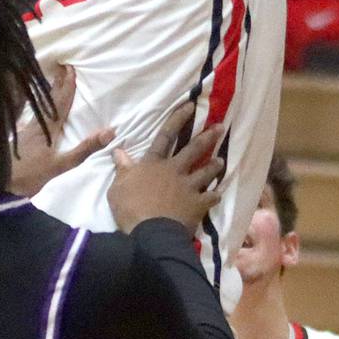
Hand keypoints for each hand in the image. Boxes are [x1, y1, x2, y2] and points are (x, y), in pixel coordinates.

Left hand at [10, 65, 114, 197]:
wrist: (0, 185)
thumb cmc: (31, 174)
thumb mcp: (61, 164)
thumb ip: (84, 149)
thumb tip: (110, 131)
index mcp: (49, 128)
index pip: (62, 103)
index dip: (68, 86)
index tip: (71, 69)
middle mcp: (38, 125)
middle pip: (51, 100)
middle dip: (59, 83)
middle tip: (63, 66)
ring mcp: (27, 131)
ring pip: (41, 106)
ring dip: (50, 92)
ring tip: (54, 81)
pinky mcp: (21, 138)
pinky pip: (34, 115)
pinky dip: (40, 106)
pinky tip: (38, 108)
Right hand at [107, 102, 225, 233]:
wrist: (151, 233)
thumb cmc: (130, 209)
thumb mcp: (118, 188)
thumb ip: (122, 168)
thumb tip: (118, 150)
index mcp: (154, 164)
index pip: (165, 136)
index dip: (177, 119)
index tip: (190, 105)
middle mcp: (174, 170)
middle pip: (193, 149)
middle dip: (208, 136)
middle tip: (220, 127)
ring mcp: (189, 186)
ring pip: (206, 171)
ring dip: (214, 165)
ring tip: (220, 160)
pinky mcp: (198, 203)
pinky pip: (211, 197)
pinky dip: (215, 195)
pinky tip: (218, 194)